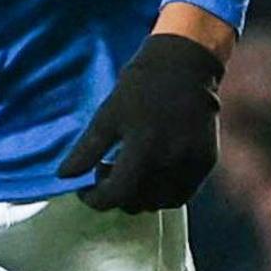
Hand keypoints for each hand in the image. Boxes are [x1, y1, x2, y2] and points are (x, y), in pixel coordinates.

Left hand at [62, 31, 225, 211]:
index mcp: (144, 147)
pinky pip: (182, 194)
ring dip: (139, 197)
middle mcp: (172, 160)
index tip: (85, 190)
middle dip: (116, 195)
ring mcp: (193, 164)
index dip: (96, 199)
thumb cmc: (140, 88)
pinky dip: (162, 193)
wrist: (185, 66)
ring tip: (130, 170)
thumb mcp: (107, 115)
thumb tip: (64, 177)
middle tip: (107, 169)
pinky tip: (151, 171)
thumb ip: (86, 150)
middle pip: (138, 203)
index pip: (117, 195)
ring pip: (160, 203)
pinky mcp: (206, 163)